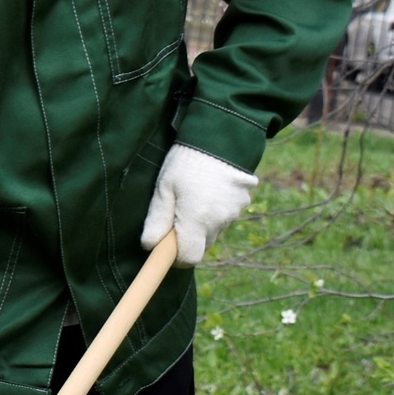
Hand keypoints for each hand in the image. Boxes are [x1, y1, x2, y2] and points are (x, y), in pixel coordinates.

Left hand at [139, 143, 258, 266]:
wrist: (221, 136)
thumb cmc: (186, 161)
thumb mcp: (164, 188)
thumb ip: (157, 220)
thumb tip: (149, 246)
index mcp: (197, 221)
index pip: (189, 258)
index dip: (176, 257)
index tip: (166, 247)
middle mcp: (219, 222)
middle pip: (202, 245)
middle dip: (188, 238)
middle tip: (176, 213)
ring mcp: (234, 213)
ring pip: (214, 230)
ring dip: (202, 223)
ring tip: (193, 195)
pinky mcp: (244, 202)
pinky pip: (226, 216)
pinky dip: (216, 210)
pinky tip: (209, 189)